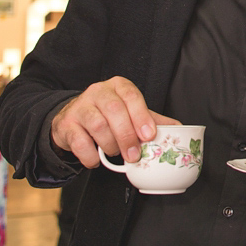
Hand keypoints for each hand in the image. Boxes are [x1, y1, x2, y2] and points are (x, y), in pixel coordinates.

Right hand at [51, 76, 179, 168]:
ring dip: (110, 145)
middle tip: (134, 155)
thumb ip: (153, 120)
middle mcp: (98, 91)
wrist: (73, 119)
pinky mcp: (66, 125)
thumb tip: (180, 129)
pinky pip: (80, 142)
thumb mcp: (131, 113)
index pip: (131, 95)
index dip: (141, 116)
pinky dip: (91, 156)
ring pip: (98, 125)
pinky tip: (97, 160)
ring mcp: (80, 107)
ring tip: (115, 154)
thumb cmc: (108, 116)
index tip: (149, 135)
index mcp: (118, 86)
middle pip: (114, 110)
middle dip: (127, 136)